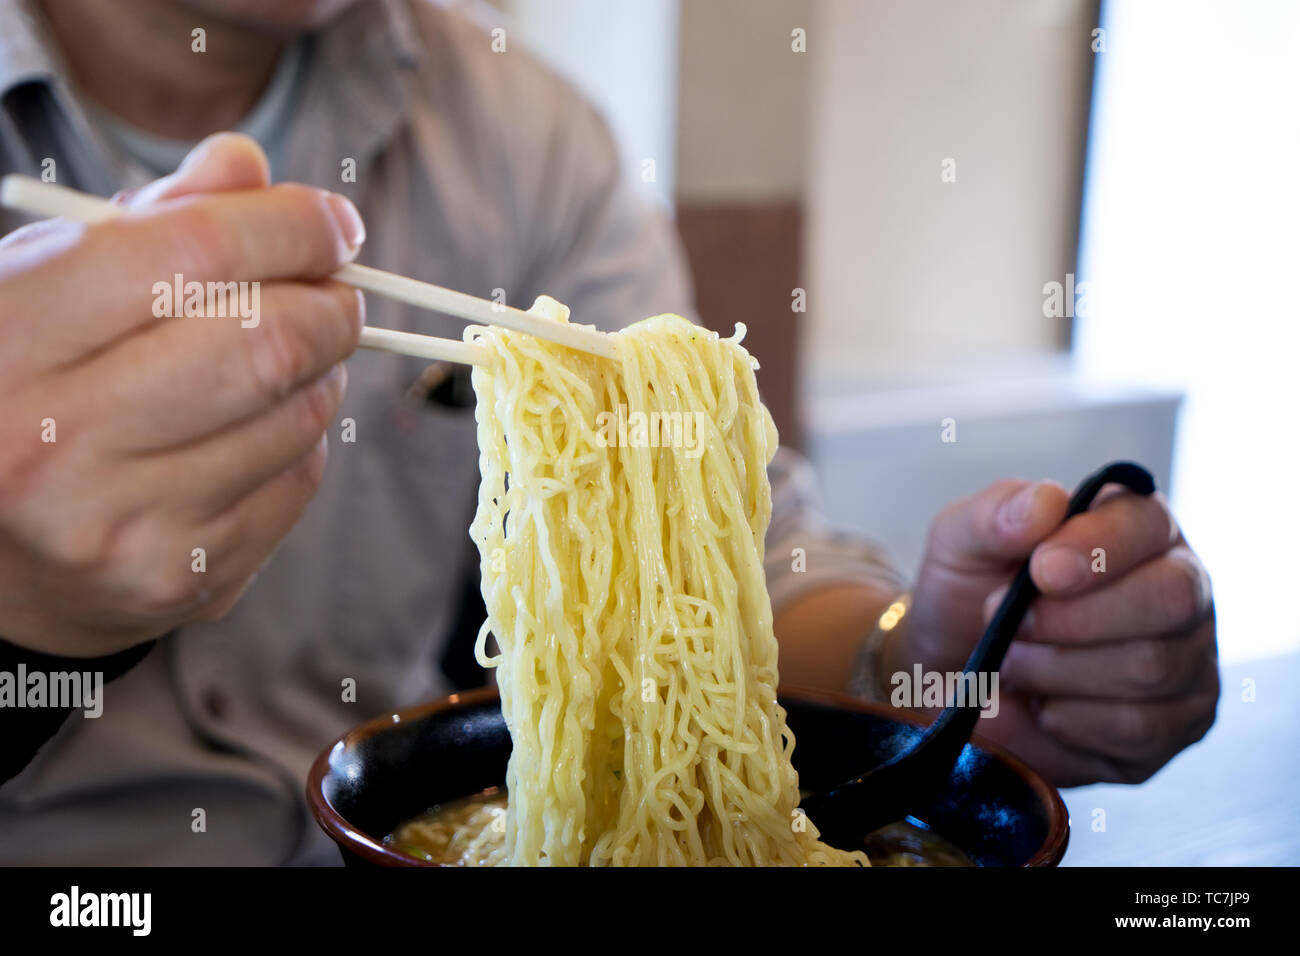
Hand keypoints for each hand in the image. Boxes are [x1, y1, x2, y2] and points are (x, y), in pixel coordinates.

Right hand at [0, 133, 364, 656]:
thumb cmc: (24, 393)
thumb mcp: (49, 286)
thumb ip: (152, 221)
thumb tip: (250, 168)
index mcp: (9, 342)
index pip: (195, 253)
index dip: (291, 226)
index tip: (334, 224)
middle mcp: (56, 444)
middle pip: (268, 341)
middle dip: (330, 304)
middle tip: (335, 292)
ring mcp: (125, 524)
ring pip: (298, 415)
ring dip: (322, 372)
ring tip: (287, 358)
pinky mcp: (184, 579)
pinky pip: (299, 481)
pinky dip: (303, 439)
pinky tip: (259, 428)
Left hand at [892, 478, 1218, 785]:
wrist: (953, 674)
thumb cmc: (970, 595)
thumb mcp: (961, 542)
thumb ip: (996, 514)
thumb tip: (1046, 502)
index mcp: (1135, 525)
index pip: (1146, 526)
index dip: (1097, 548)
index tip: (1041, 570)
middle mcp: (1179, 586)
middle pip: (1169, 599)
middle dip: (1074, 621)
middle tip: (1013, 629)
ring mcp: (1189, 659)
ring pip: (1149, 668)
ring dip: (1059, 672)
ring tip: (1016, 665)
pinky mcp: (1178, 724)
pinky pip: (1138, 729)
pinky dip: (1071, 721)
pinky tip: (1043, 707)